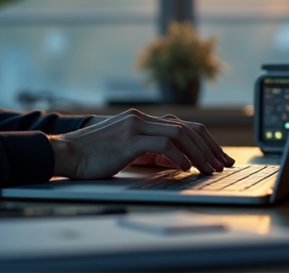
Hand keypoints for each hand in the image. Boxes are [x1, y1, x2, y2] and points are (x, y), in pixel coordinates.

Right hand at [49, 109, 233, 179]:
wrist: (66, 153)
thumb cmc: (91, 156)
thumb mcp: (125, 150)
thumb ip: (148, 150)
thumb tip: (175, 161)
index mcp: (140, 119)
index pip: (182, 125)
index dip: (204, 141)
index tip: (217, 157)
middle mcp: (141, 118)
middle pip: (187, 127)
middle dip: (209, 147)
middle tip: (223, 164)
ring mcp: (135, 126)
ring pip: (180, 134)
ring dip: (199, 153)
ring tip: (210, 169)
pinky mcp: (129, 139)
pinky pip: (164, 145)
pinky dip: (179, 157)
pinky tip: (186, 169)